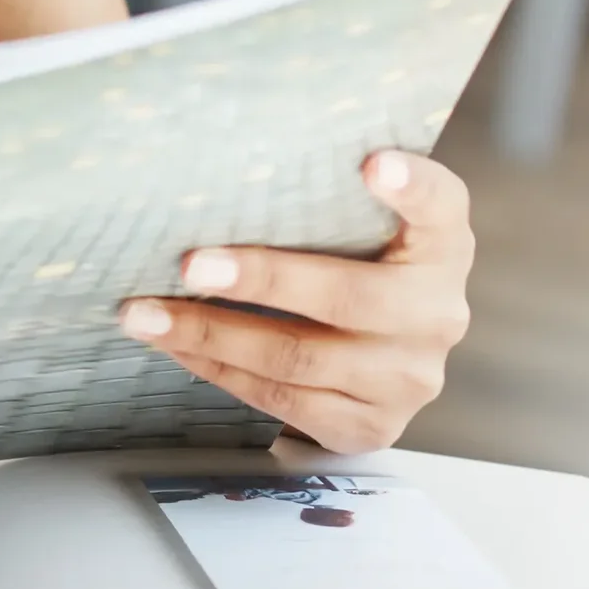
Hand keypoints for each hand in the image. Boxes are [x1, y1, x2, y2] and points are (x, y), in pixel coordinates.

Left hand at [115, 149, 471, 455]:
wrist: (384, 358)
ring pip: (299, 358)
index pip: (441, 206)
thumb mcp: (361, 225)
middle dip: (261, 279)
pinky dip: (219, 370)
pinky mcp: (372, 423)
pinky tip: (176, 348)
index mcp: (442, 245)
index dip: (412, 186)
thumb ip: (325, 196)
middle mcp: (437, 313)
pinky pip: (282, 401)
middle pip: (347, 296)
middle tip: (190, 264)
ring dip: (210, 334)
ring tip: (146, 314)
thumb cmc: (355, 267)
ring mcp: (409, 378)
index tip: (373, 165)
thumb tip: (219, 164)